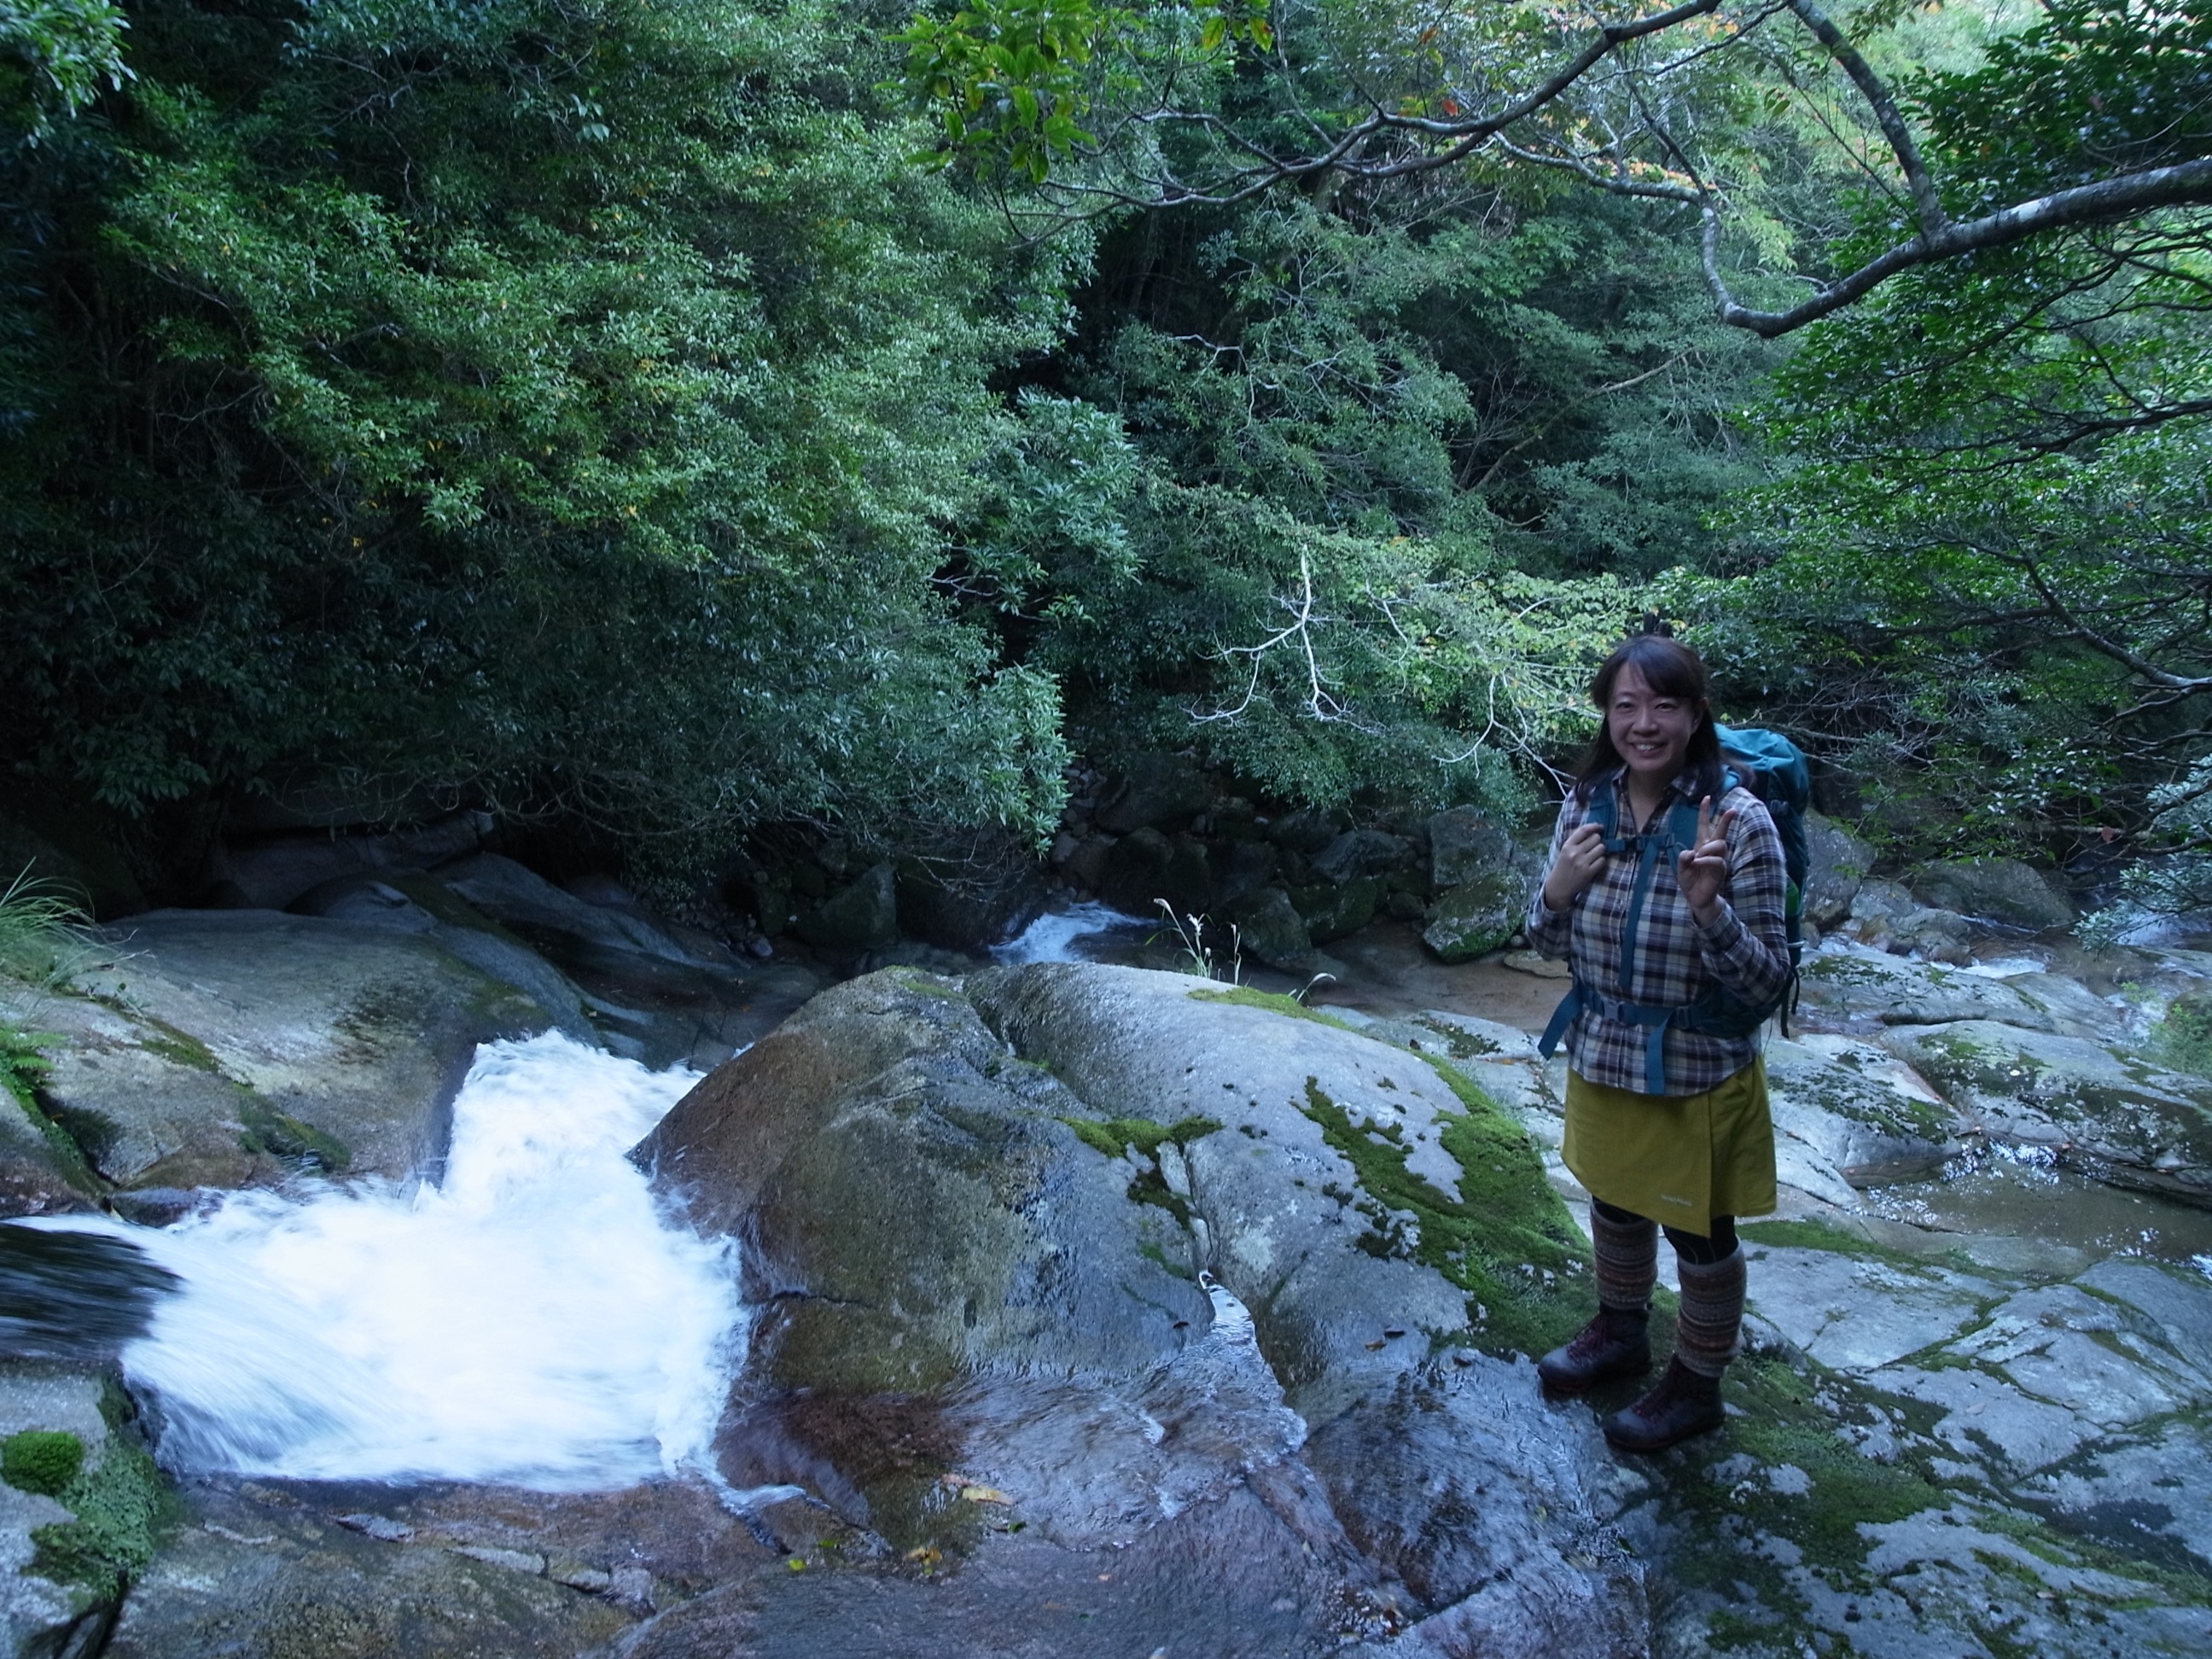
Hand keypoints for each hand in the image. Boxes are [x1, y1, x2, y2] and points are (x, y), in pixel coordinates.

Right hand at [1541, 821, 1608, 911]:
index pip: (1583, 830)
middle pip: (1596, 838)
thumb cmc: (1563, 867)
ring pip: (1601, 848)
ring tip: (1595, 855)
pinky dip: (1601, 861)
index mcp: (1567, 846)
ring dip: (1601, 851)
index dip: (1594, 826)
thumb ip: (1576, 841)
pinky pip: (1603, 861)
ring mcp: (1582, 863)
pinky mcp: (1588, 872)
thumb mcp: (1564, 851)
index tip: (1600, 827)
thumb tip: (1594, 831)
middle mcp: (1574, 853)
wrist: (1558, 887)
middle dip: (1598, 841)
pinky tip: (1596, 863)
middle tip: (1594, 846)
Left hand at [1676, 796, 1736, 924]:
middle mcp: (1711, 851)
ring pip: (1720, 845)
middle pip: (1720, 832)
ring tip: (1699, 855)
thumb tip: (1692, 853)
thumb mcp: (1681, 867)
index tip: (1707, 798)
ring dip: (1709, 848)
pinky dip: (1707, 860)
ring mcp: (1717, 860)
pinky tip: (1699, 862)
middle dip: (1725, 820)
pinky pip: (1717, 861)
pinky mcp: (1720, 870)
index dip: (1705, 812)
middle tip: (1732, 810)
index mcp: (1701, 846)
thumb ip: (1683, 858)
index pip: (1704, 826)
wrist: (1696, 898)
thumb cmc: (1690, 880)